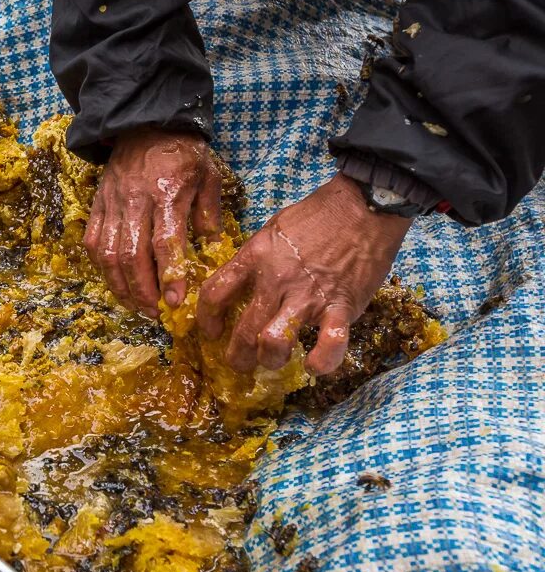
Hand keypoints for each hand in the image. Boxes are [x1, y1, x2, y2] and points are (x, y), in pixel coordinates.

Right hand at [83, 127, 221, 316]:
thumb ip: (209, 215)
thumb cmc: (181, 152)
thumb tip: (211, 252)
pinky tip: (115, 283)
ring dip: (121, 287)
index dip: (169, 275)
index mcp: (166, 194)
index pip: (165, 242)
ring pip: (109, 255)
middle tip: (155, 314)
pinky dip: (102, 269)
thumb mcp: (207, 176)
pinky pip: (93, 243)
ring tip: (135, 307)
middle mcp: (135, 202)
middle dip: (142, 291)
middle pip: (131, 256)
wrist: (143, 123)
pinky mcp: (97, 206)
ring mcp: (112, 205)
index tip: (176, 302)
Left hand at [196, 173, 412, 375]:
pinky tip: (314, 365)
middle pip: (242, 331)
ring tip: (273, 360)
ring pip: (275, 343)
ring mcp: (308, 296)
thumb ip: (255, 259)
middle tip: (240, 362)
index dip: (206, 319)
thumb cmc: (317, 216)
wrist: (364, 206)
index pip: (214, 293)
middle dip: (237, 356)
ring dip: (270, 360)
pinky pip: (329, 344)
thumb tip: (241, 286)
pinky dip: (321, 362)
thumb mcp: (272, 230)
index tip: (211, 331)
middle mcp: (276, 280)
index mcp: (255, 257)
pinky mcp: (341, 306)